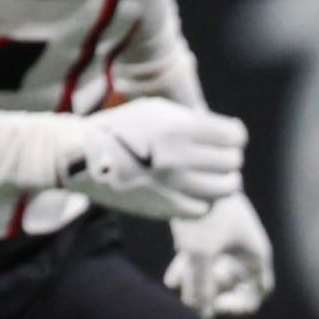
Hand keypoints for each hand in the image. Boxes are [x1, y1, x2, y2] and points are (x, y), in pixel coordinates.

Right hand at [66, 99, 245, 222]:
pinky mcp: (167, 208)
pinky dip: (206, 201)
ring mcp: (174, 186)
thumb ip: (193, 120)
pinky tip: (197, 193)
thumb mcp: (156, 110)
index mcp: (180, 129)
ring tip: (218, 178)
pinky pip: (204, 208)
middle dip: (229, 157)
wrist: (84, 157)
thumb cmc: (122, 128)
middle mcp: (181, 158)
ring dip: (225, 181)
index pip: (234, 136)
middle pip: (232, 162)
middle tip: (221, 157)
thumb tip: (229, 132)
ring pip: (225, 189)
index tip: (228, 137)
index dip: (234, 136)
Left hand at [166, 190, 275, 317]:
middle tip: (193, 296)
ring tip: (177, 285)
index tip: (214, 304)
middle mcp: (245, 246)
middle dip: (212, 293)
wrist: (192, 168)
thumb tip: (199, 317)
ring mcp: (228, 236)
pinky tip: (171, 279)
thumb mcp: (198, 253)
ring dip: (197, 281)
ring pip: (215, 270)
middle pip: (234, 283)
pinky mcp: (211, 227)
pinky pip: (204, 255)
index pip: (257, 291)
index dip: (238, 305)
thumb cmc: (203, 212)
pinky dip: (190, 267)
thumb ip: (198, 288)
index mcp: (254, 253)